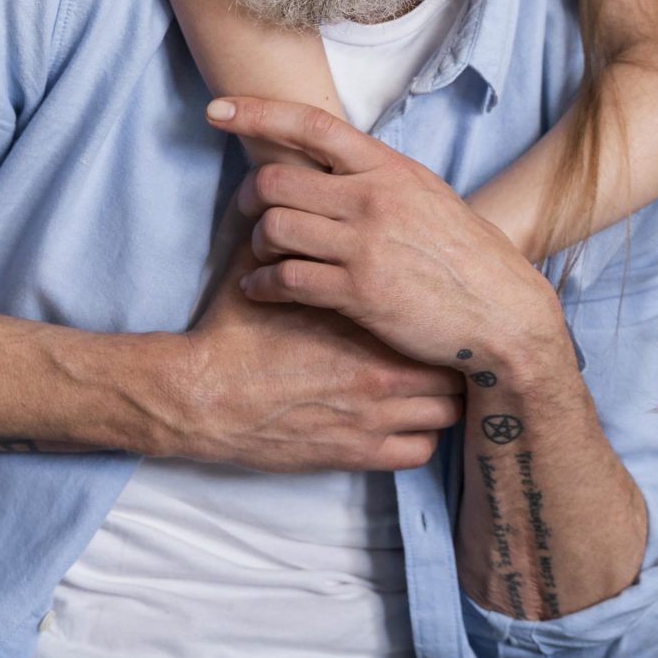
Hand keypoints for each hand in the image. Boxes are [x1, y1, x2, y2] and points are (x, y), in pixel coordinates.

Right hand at [167, 242, 462, 471]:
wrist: (203, 397)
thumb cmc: (231, 336)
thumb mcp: (260, 273)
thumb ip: (290, 242)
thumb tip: (295, 203)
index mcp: (362, 323)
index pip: (433, 318)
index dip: (436, 317)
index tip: (429, 313)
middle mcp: (379, 373)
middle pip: (455, 369)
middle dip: (448, 359)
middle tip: (434, 351)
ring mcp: (372, 419)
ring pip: (448, 414)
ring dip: (440, 401)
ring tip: (424, 389)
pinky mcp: (357, 454)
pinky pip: (420, 452)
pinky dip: (420, 438)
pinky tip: (402, 423)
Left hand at [215, 95, 562, 373]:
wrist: (504, 314)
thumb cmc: (464, 254)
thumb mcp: (425, 195)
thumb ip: (377, 177)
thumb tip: (330, 161)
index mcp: (389, 168)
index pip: (312, 126)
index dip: (258, 112)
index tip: (217, 110)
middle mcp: (373, 199)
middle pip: (275, 181)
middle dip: (249, 197)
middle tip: (247, 211)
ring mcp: (364, 246)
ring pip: (273, 229)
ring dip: (256, 243)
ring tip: (262, 254)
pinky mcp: (358, 293)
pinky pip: (285, 279)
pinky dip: (260, 284)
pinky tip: (259, 289)